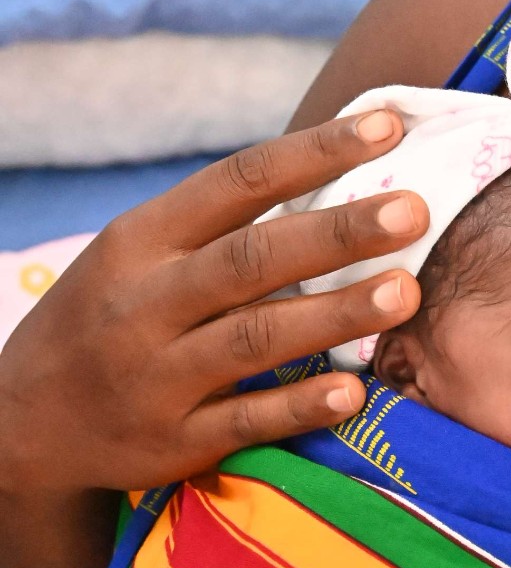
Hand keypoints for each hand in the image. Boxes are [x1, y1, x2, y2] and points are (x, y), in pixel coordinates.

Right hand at [0, 110, 426, 494]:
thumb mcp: (138, 259)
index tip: (388, 126)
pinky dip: (299, 404)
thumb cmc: (107, 322)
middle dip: (338, 232)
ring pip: (255, 337)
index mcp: (142, 241)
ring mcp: (156, 375)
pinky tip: (353, 391)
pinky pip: (244, 421)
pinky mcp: (172, 441)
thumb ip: (217, 228)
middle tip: (414, 210)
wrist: (24, 425)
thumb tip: (325, 176)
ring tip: (406, 292)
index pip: (238, 181)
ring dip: (335, 314)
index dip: (315, 153)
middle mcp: (145, 302)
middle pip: (253, 257)